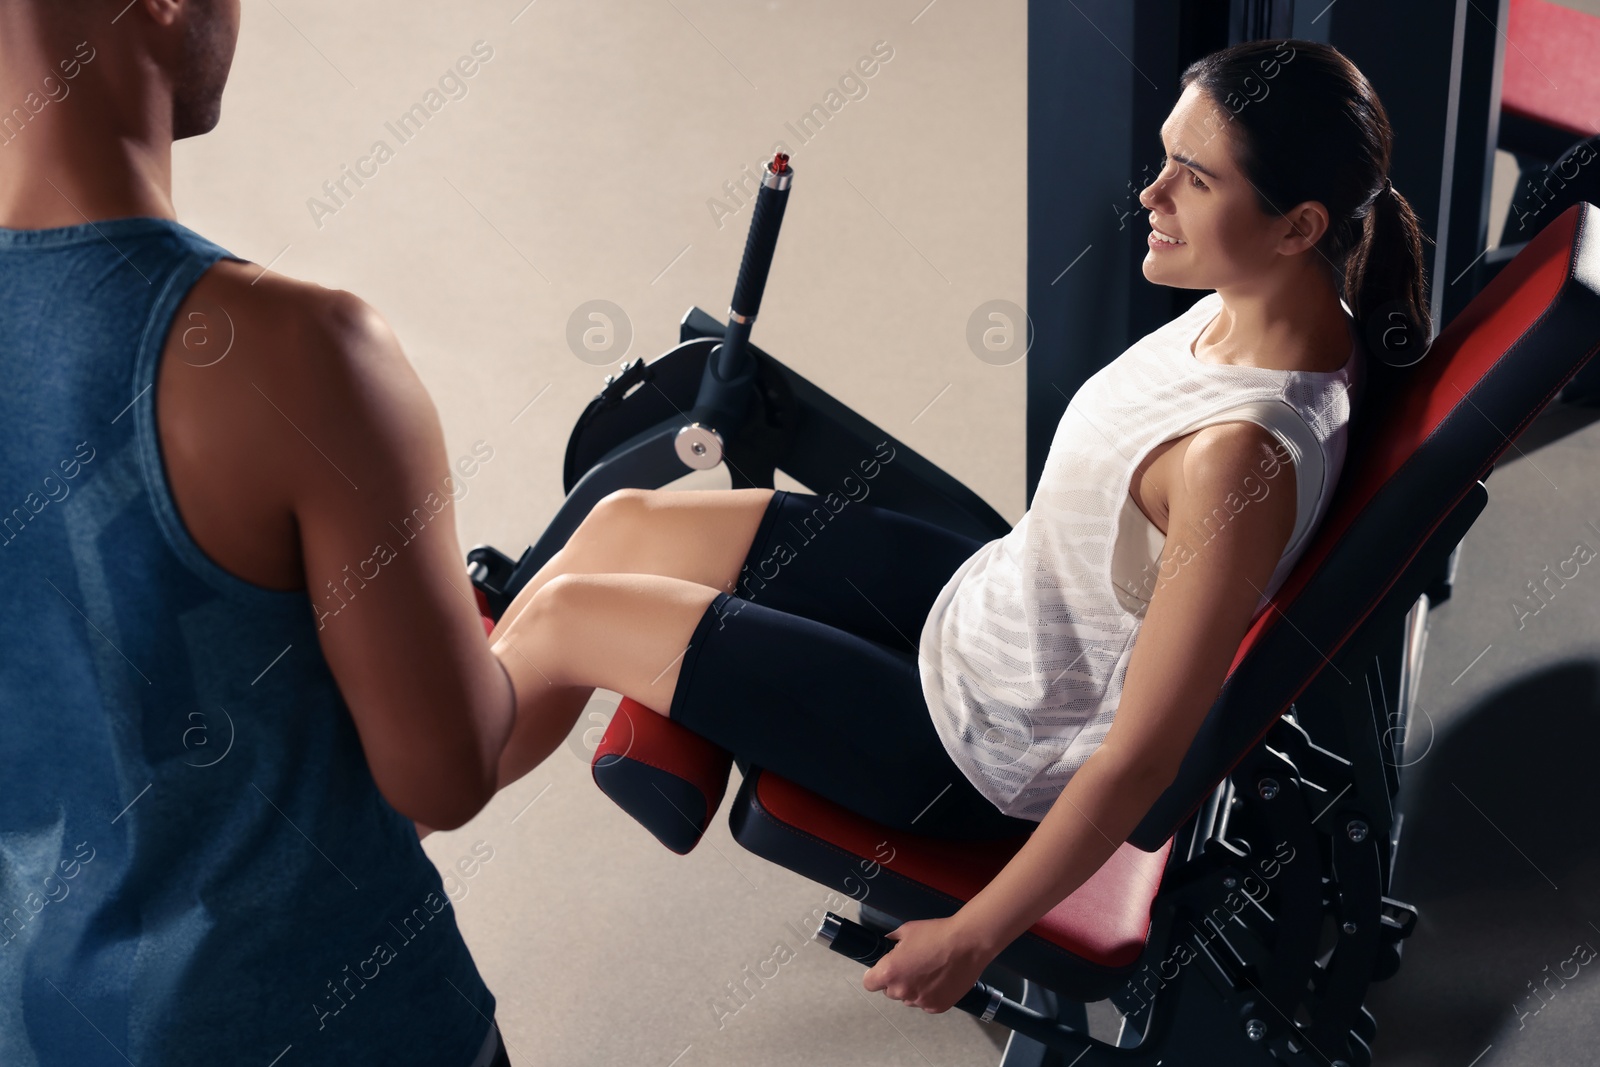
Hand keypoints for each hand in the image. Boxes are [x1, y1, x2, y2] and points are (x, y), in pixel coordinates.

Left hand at [861, 916, 993, 1013]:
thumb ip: (892, 941)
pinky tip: (939, 980)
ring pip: (908, 998)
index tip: (881, 970)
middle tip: (911, 966)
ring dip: (912, 989)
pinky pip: (926, 1003)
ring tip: (928, 972)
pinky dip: (929, 995)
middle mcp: (902, 991)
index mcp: (890, 972)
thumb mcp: (907, 930)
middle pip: (889, 992)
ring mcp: (920, 1002)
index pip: (869, 984)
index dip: (874, 975)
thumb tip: (887, 944)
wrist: (968, 944)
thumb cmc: (936, 934)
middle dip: (896, 980)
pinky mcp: (937, 1007)